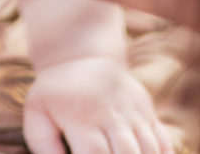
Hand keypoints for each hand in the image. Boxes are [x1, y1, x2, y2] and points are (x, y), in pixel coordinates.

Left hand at [23, 57, 173, 153]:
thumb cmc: (55, 91)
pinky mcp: (147, 111)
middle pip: (127, 153)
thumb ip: (44, 143)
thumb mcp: (37, 112)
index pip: (95, 153)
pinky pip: (163, 140)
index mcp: (80, 118)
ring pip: (149, 148)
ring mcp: (132, 113)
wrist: (81, 55)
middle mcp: (110, 115)